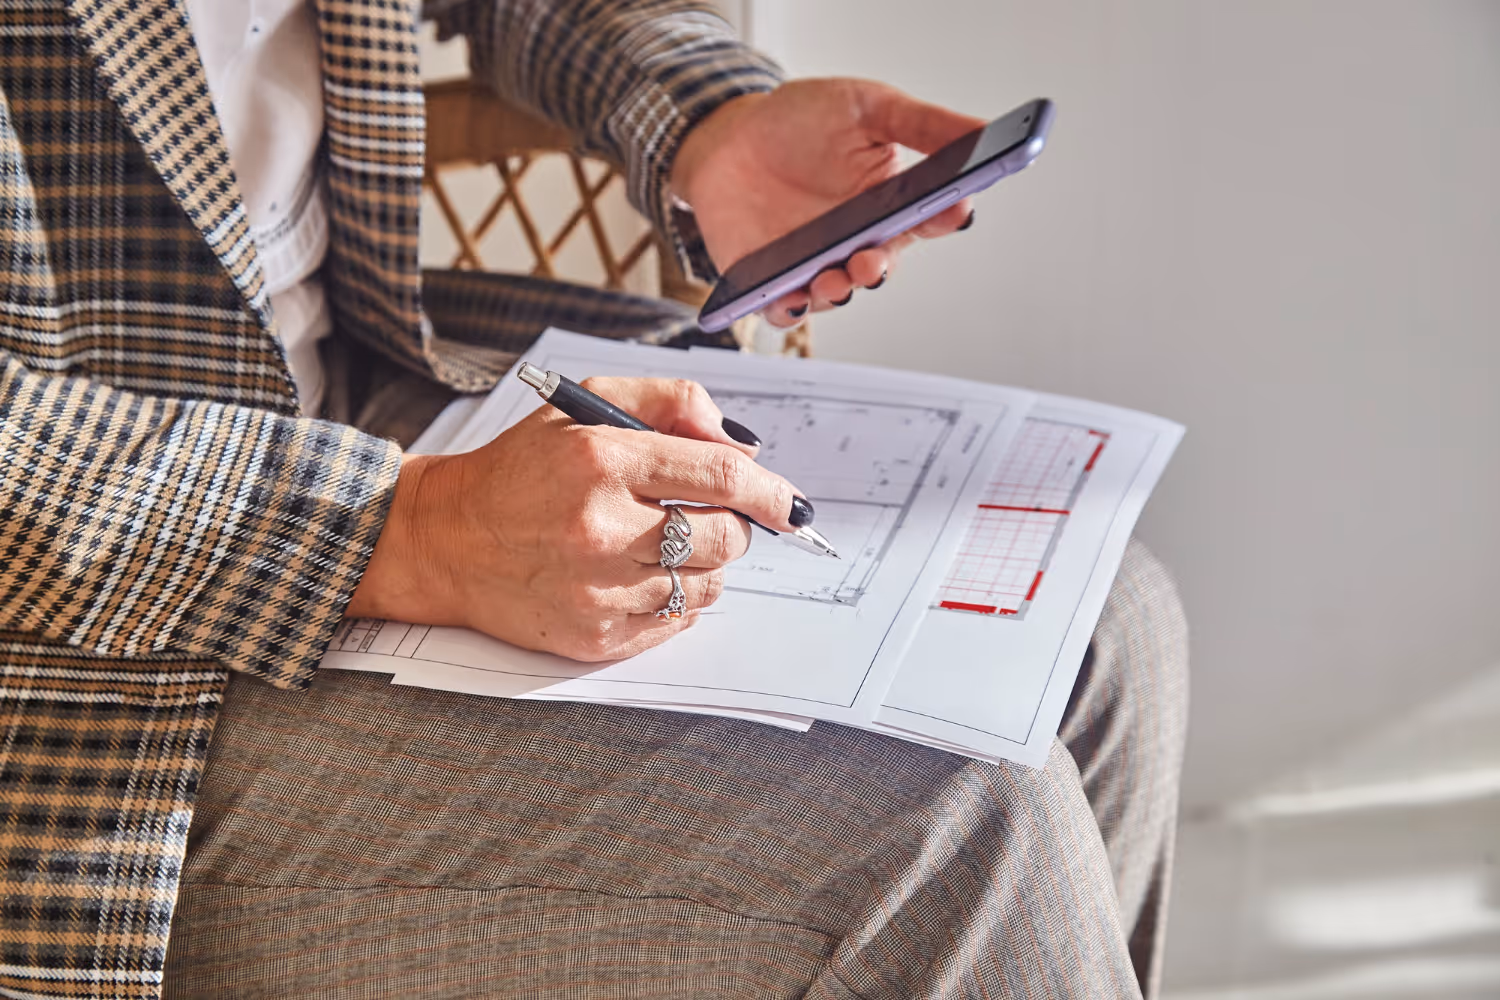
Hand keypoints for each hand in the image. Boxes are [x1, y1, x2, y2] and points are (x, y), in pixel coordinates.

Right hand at [348, 379, 805, 661]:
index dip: (771, 491)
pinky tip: (640, 574)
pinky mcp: (595, 636)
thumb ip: (670, 403)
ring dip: (705, 562)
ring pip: (707, 584)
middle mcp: (602, 529)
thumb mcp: (585, 404)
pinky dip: (677, 598)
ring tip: (663, 542)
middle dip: (734, 524)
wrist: (443, 540)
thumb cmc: (519, 469)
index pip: (720, 476)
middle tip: (707, 513)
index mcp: (602, 462)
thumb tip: (743, 443)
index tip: (793, 504)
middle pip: (724, 536)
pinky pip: (678, 621)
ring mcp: (599, 590)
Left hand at [671, 78, 984, 326]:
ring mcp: (817, 263)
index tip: (955, 207)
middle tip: (874, 259)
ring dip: (839, 292)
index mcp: (890, 202)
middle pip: (882, 266)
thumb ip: (922, 124)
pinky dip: (789, 309)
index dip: (946, 216)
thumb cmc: (799, 121)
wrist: (727, 137)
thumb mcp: (867, 107)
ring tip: (833, 278)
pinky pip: (786, 308)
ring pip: (838, 293)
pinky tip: (789, 295)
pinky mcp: (773, 281)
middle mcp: (858, 240)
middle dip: (881, 268)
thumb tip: (983, 130)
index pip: (929, 217)